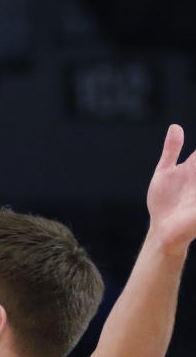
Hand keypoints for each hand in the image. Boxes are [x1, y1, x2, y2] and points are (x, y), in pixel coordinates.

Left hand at [147, 124, 195, 253]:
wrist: (164, 229)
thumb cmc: (165, 201)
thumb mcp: (165, 172)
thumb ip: (171, 150)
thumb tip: (176, 126)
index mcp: (195, 166)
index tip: (195, 157)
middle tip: (193, 166)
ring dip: (195, 173)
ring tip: (191, 179)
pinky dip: (195, 201)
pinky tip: (192, 196)